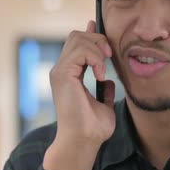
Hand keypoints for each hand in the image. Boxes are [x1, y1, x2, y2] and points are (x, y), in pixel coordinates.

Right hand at [49, 20, 116, 146]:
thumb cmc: (93, 129)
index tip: (100, 28)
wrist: (84, 141)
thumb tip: (109, 80)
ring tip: (104, 68)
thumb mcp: (104, 104)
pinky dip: (95, 58)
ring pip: (78, 39)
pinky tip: (100, 74)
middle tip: (109, 57)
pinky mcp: (62, 75)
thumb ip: (105, 90)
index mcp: (69, 75)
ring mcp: (60, 72)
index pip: (76, 44)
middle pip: (77, 36)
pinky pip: (80, 50)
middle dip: (97, 39)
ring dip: (97, 49)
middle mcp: (62, 71)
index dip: (90, 34)